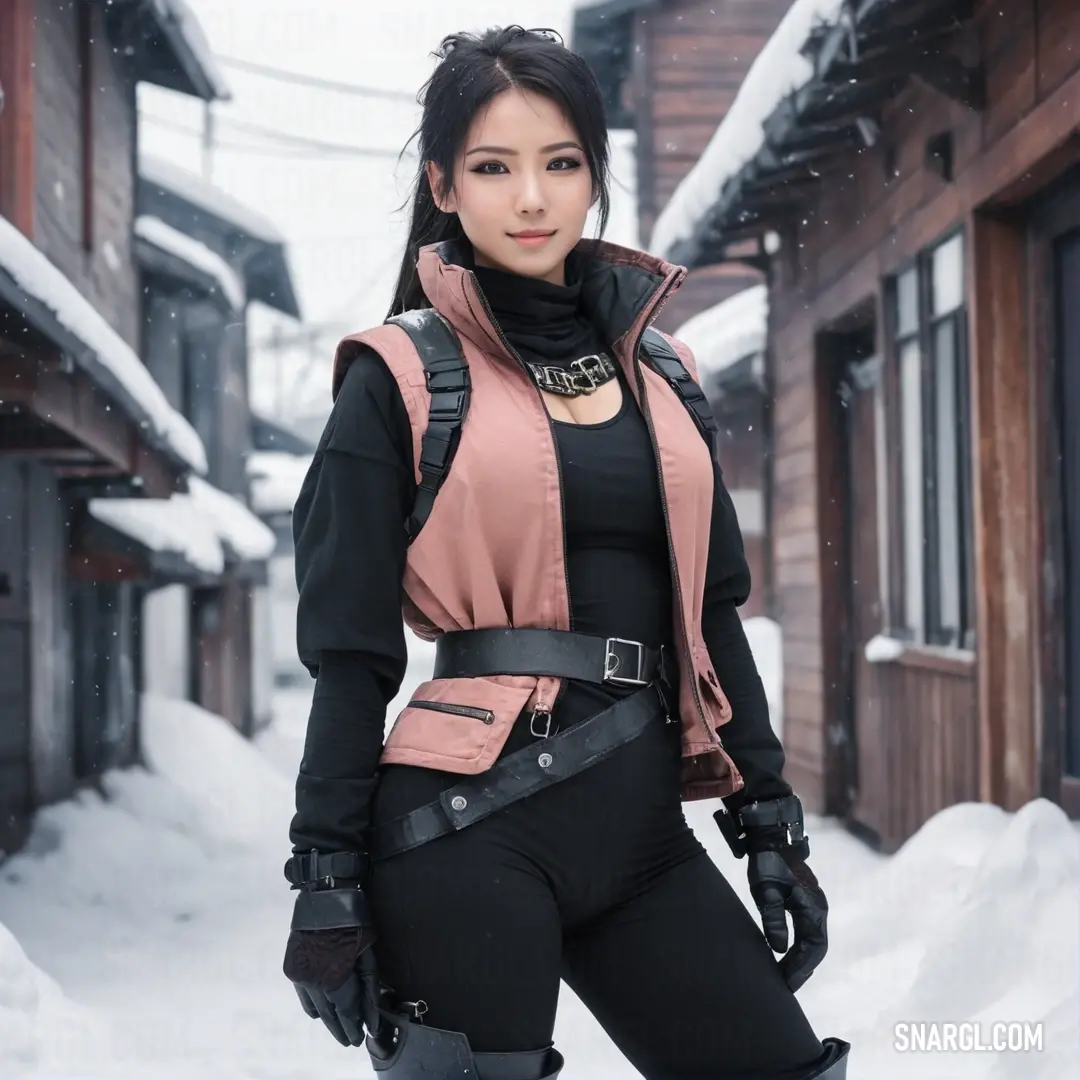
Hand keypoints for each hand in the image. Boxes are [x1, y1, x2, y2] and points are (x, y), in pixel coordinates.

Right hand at [284, 924, 385, 1045]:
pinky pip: (303, 995)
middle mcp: (313, 981)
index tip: (360, 1037)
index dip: (354, 1025)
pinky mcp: (291, 967)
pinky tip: (321, 1012)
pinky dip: (313, 1005)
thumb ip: (370, 985)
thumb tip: (372, 1015)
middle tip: (350, 1041)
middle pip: (329, 1014)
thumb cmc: (352, 920)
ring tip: (339, 1029)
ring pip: (314, 1007)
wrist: (324, 894)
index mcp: (334, 977)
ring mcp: (299, 975)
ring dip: (327, 1020)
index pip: (346, 1010)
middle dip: (341, 1029)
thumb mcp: (368, 951)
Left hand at [746, 841, 828, 991]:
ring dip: (800, 960)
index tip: (788, 985)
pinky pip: (806, 932)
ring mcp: (813, 904)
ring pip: (811, 940)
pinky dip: (798, 948)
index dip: (801, 969)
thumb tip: (779, 949)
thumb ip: (773, 917)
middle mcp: (818, 908)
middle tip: (784, 987)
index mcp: (813, 906)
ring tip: (783, 978)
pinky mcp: (804, 902)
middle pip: (815, 947)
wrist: (771, 837)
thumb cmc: (767, 862)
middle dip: (801, 969)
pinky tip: (784, 956)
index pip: (813, 947)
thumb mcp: (766, 890)